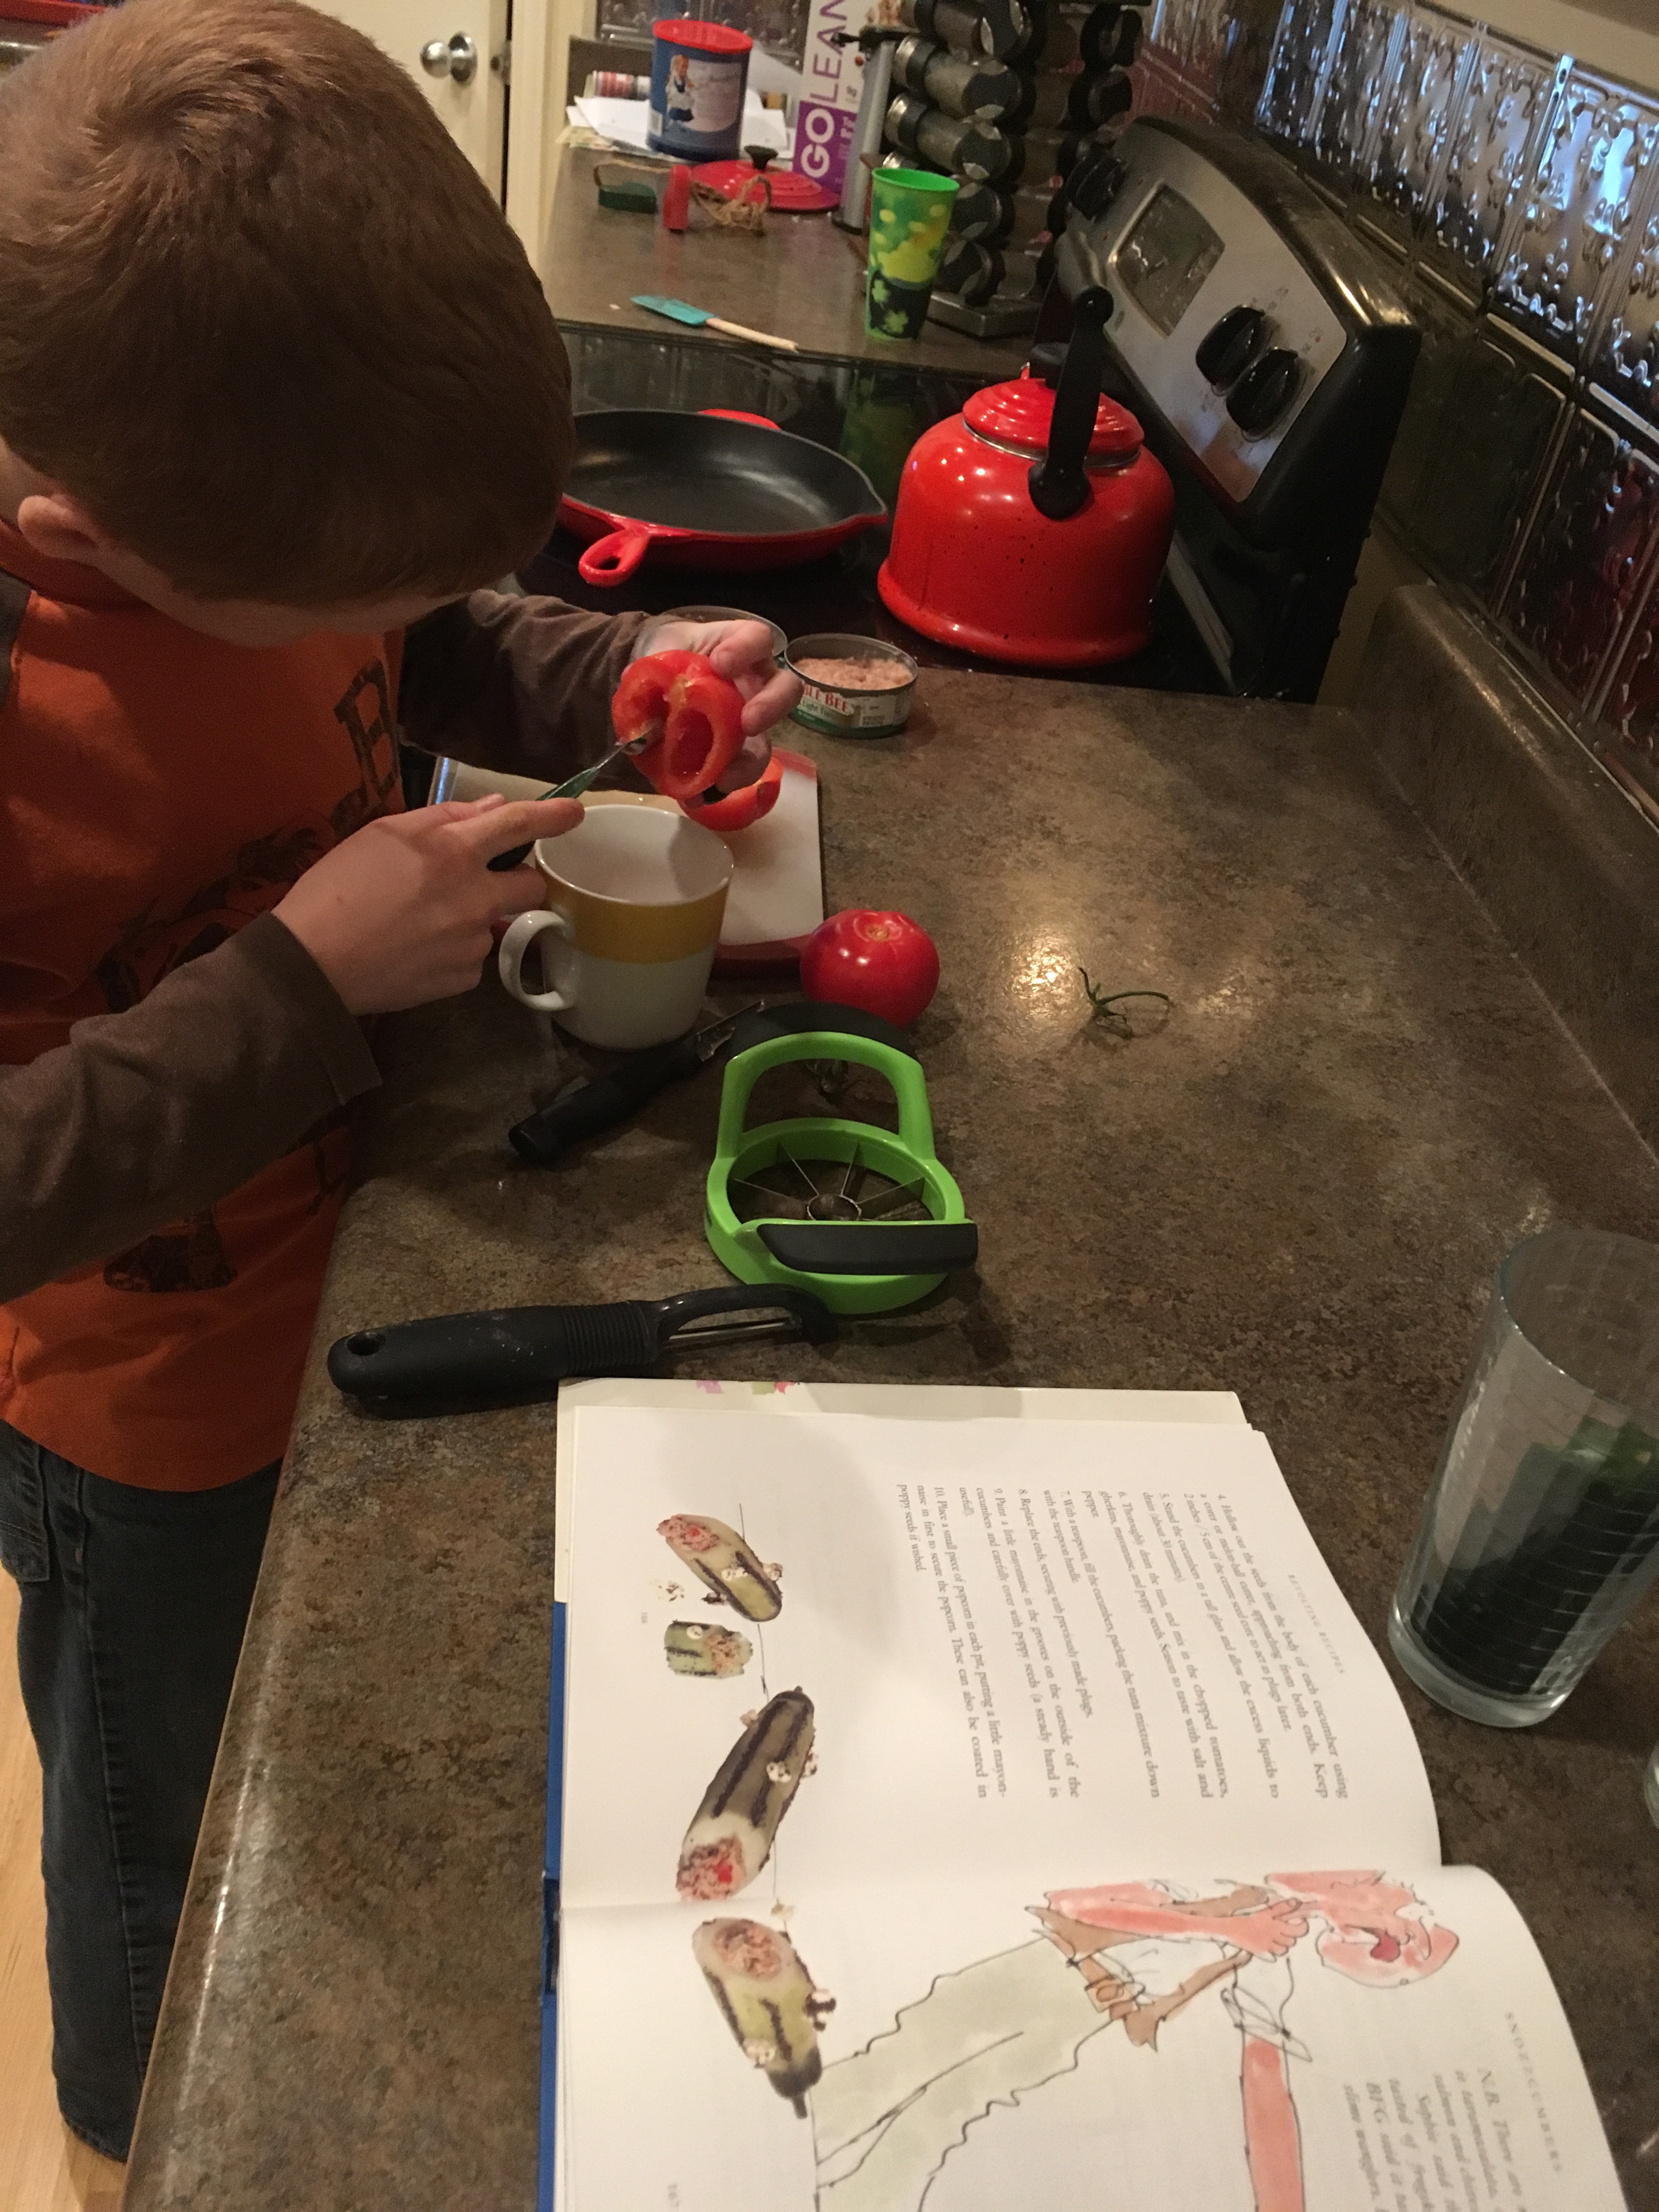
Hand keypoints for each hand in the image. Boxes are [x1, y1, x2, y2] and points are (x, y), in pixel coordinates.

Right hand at [274, 794, 581, 1014]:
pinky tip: (415, 950)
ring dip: (473, 918)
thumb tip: (491, 808)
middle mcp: (475, 898)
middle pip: (531, 886)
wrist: (312, 962)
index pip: (519, 825)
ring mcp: (472, 943)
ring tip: (419, 923)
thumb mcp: (381, 834)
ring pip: (494, 924)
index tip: (575, 812)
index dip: (552, 816)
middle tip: (484, 881)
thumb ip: (443, 817)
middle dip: (520, 879)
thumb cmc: (336, 887)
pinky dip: (452, 952)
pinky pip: (472, 959)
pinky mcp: (462, 979)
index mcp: (453, 853)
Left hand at [634, 617, 801, 790]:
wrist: (654, 679)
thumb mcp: (655, 654)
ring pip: (768, 741)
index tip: (721, 663)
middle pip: (786, 689)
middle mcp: (755, 682)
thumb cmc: (666, 655)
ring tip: (725, 777)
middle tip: (747, 724)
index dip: (746, 650)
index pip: (757, 638)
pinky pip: (739, 770)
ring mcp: (749, 720)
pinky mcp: (737, 751)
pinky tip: (700, 794)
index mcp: (738, 646)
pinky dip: (720, 784)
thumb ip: (650, 672)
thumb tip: (643, 707)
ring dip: (750, 762)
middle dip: (771, 707)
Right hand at [1218, 1897, 1308, 1957]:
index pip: (1298, 1928)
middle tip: (1288, 1928)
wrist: (1231, 1927)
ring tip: (1280, 1936)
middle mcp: (1274, 1935)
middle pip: (1292, 1939)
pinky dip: (1277, 1949)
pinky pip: (1276, 1953)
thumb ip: (1282, 1907)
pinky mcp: (1263, 1952)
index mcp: (1275, 1922)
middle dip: (1293, 1934)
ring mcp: (1269, 1944)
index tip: (1301, 1921)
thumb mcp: (1266, 1910)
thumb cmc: (1248, 1915)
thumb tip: (1296, 1902)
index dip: (1302, 1926)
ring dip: (1285, 1942)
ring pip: (1285, 1947)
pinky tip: (1273, 1943)